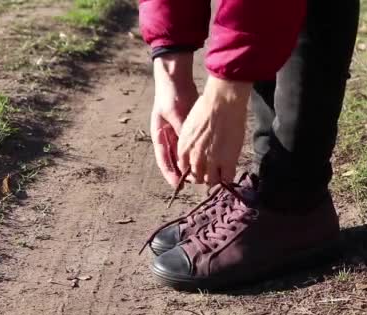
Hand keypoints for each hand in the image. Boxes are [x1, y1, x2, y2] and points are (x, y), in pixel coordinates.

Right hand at [150, 53, 197, 187]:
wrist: (176, 77)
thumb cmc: (170, 94)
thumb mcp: (174, 112)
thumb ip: (180, 128)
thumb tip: (189, 146)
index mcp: (159, 134)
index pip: (163, 158)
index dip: (169, 172)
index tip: (177, 184)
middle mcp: (167, 136)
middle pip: (174, 159)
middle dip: (182, 172)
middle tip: (193, 182)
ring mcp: (178, 132)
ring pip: (184, 154)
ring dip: (191, 164)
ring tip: (201, 175)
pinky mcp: (189, 128)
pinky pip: (193, 145)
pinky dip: (198, 153)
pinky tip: (207, 160)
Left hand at [177, 75, 251, 185]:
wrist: (221, 103)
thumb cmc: (206, 107)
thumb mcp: (190, 125)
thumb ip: (189, 140)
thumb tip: (195, 145)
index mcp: (183, 149)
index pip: (184, 170)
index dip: (192, 171)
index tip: (199, 168)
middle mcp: (194, 158)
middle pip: (197, 178)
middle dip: (203, 176)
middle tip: (211, 172)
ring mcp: (211, 161)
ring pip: (211, 181)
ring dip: (216, 178)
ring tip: (221, 171)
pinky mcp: (227, 161)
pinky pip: (227, 178)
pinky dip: (228, 177)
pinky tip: (230, 170)